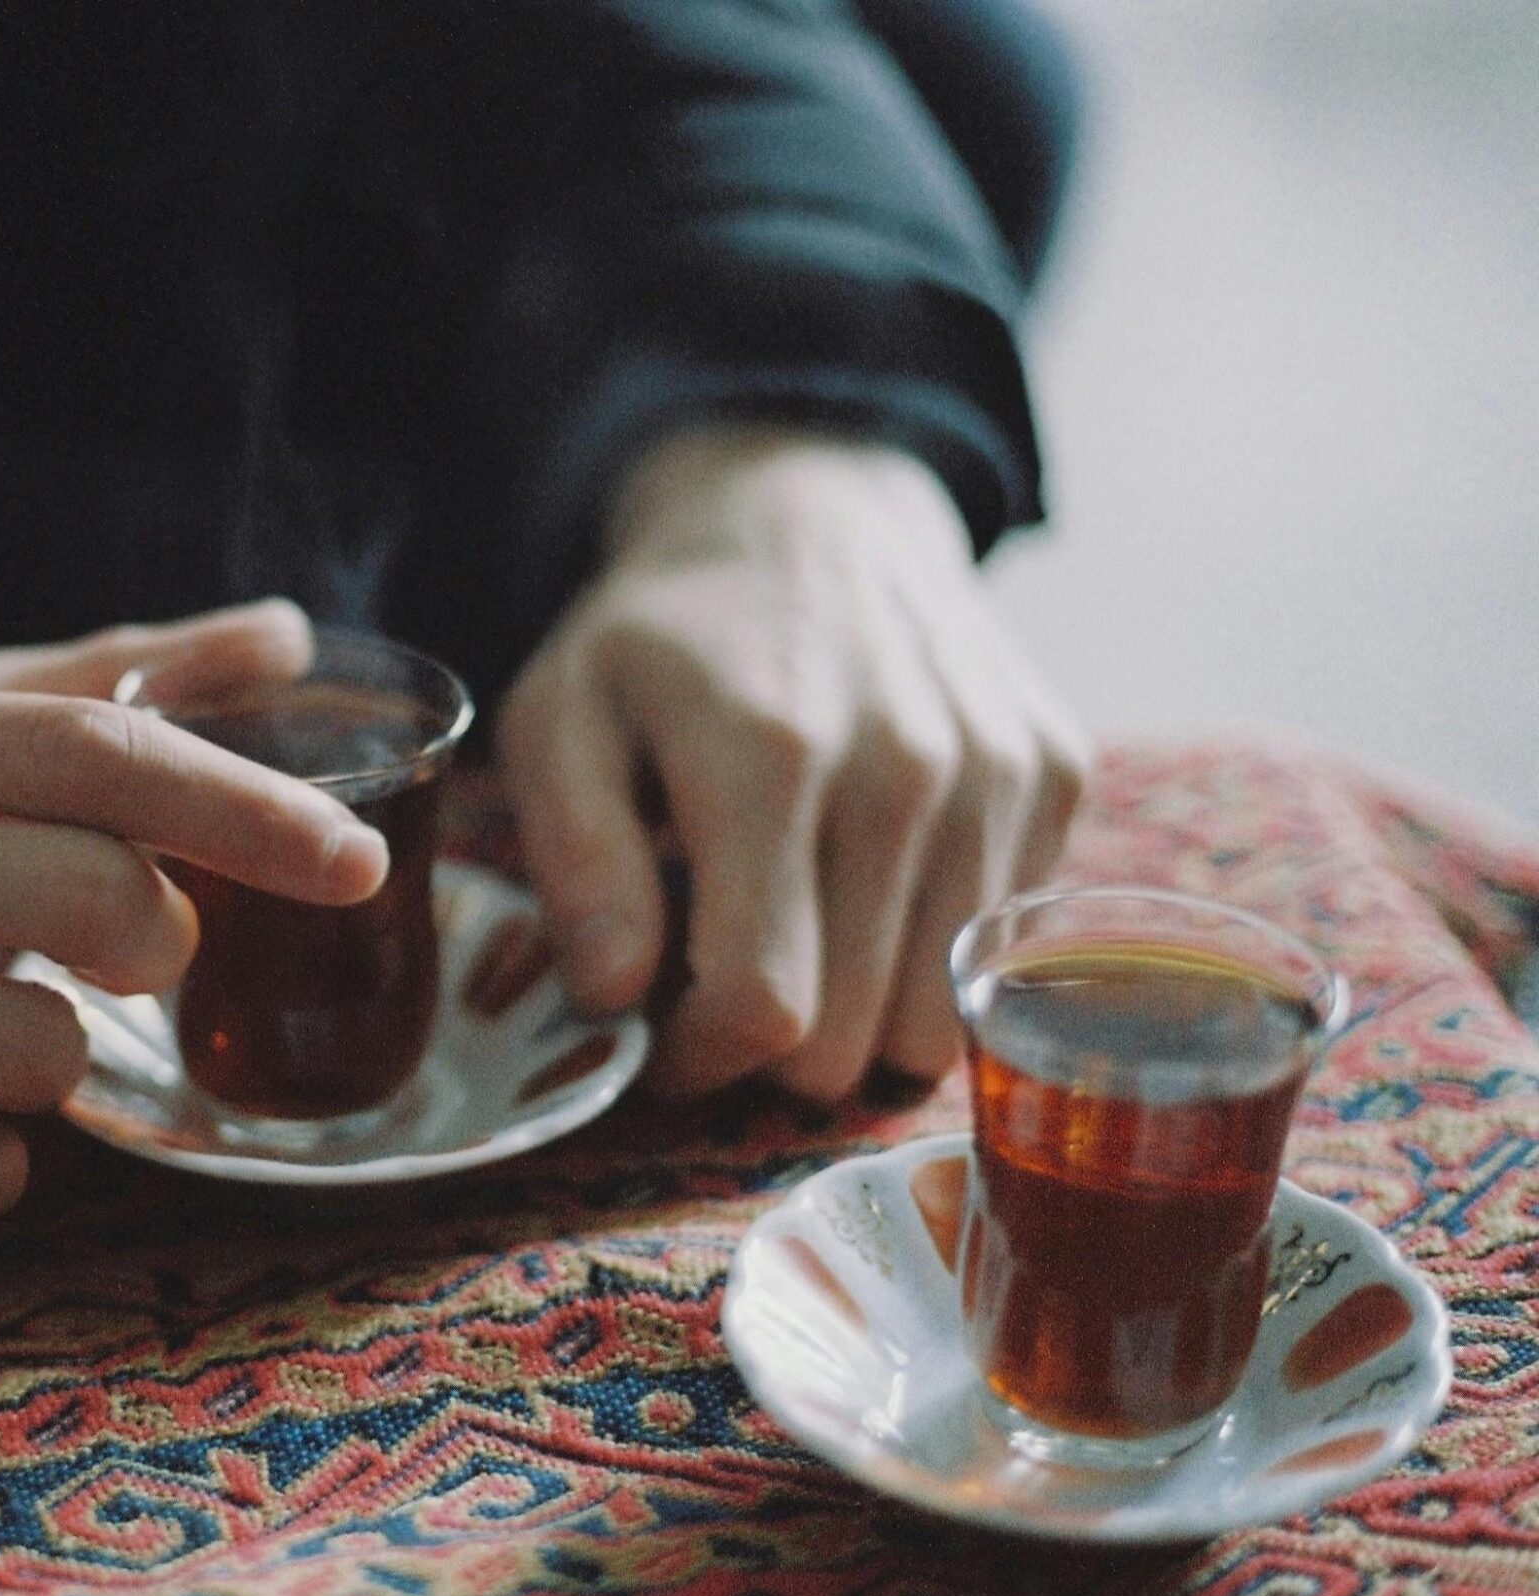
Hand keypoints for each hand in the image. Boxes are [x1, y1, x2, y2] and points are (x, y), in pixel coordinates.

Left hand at [499, 428, 1088, 1099]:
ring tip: (789, 933)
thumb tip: (609, 998)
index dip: (697, 1060)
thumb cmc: (664, 638)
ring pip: (933, 1026)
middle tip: (715, 978)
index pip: (763, 1004)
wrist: (809, 514)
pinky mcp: (1056, 773)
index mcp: (770, 757)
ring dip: (849, 1014)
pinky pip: (995, 955)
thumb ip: (575, 862)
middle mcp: (908, 768)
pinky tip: (866, 877)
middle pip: (847, 1037)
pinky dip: (924, 953)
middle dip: (763, 1044)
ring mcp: (998, 771)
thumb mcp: (561, 718)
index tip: (657, 1041)